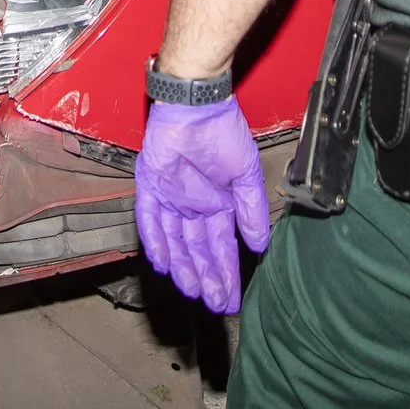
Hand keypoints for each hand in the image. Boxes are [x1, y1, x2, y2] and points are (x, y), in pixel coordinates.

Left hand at [134, 97, 269, 313]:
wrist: (198, 105)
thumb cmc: (224, 133)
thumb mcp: (247, 175)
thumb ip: (251, 210)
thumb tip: (260, 244)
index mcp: (218, 204)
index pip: (222, 247)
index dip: (227, 273)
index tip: (231, 299)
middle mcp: (193, 206)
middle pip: (198, 250)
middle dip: (207, 278)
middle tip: (214, 303)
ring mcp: (170, 197)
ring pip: (174, 241)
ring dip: (182, 266)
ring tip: (193, 289)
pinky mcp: (150, 185)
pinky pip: (149, 218)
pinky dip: (155, 240)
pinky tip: (162, 261)